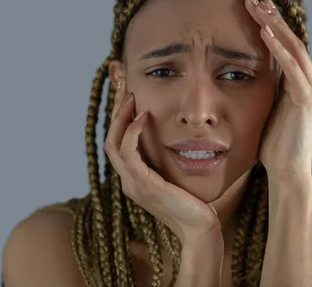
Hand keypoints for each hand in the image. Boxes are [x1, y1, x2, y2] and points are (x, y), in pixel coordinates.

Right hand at [104, 78, 221, 242]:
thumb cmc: (194, 202)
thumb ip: (167, 159)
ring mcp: (133, 184)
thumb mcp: (176, 175)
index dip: (120, 116)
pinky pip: (128, 154)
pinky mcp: (143, 185)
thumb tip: (171, 136)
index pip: (117, 142)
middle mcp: (128, 181)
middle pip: (110, 138)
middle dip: (116, 109)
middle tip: (123, 83)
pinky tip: (142, 117)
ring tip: (131, 96)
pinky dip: (132, 133)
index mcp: (133, 178)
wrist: (201, 228)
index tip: (127, 91)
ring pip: (114, 144)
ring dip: (121, 117)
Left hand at [244, 0, 311, 183]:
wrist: (288, 171)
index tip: (254, 7)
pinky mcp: (306, 99)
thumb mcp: (270, 109)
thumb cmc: (275, 144)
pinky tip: (264, 32)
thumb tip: (253, 74)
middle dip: (272, 18)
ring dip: (274, 26)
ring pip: (293, 48)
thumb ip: (269, 90)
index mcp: (301, 83)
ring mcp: (311, 89)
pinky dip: (278, 48)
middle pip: (291, 41)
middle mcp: (310, 82)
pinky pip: (291, 68)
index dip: (272, 25)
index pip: (286, 46)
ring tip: (257, 6)